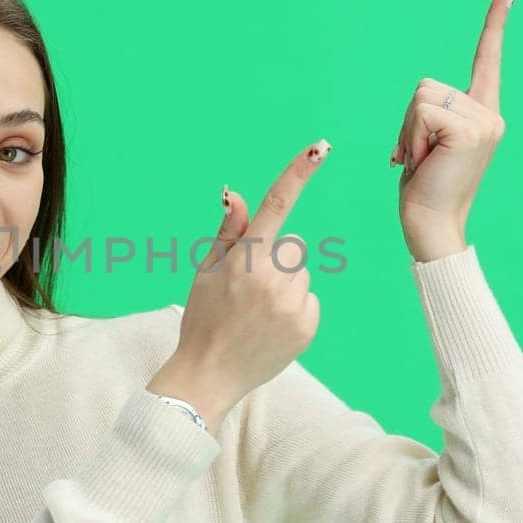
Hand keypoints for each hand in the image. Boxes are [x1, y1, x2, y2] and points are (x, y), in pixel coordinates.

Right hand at [147, 139, 331, 426]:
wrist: (208, 375)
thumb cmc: (202, 318)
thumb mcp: (205, 271)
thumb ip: (228, 232)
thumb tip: (239, 194)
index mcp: (245, 259)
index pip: (276, 205)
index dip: (298, 173)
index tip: (321, 147)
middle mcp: (272, 278)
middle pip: (293, 245)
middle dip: (276, 258)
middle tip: (250, 287)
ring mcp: (292, 304)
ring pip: (302, 274)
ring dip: (286, 285)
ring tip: (259, 311)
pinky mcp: (307, 326)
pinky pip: (309, 301)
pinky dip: (294, 309)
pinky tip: (271, 327)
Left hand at [391, 0, 515, 256]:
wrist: (431, 225)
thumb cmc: (424, 190)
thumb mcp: (428, 144)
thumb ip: (433, 117)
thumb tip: (424, 106)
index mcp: (482, 115)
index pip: (487, 60)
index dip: (494, 25)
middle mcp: (489, 114)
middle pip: (427, 86)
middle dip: (409, 122)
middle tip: (419, 157)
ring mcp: (483, 121)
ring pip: (421, 98)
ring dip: (408, 131)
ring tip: (423, 161)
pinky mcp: (469, 129)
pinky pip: (421, 114)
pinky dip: (412, 138)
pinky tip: (424, 161)